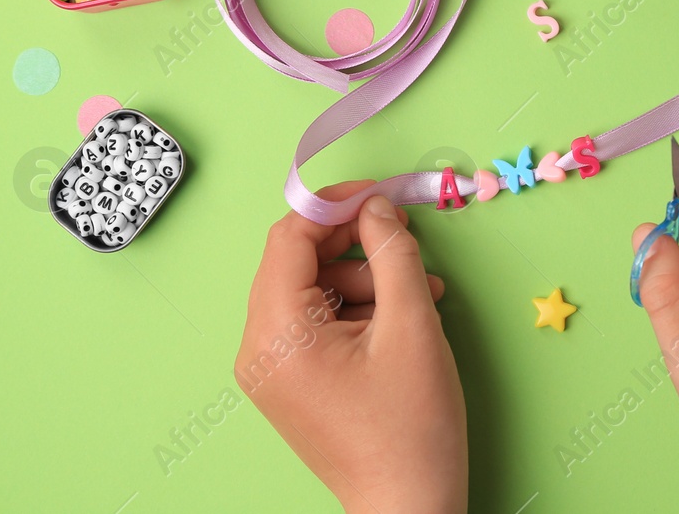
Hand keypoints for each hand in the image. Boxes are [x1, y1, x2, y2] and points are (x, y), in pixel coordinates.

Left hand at [236, 181, 466, 513]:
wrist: (408, 504)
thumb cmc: (410, 426)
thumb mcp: (412, 324)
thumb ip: (392, 253)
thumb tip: (377, 208)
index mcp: (276, 334)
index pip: (288, 239)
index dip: (334, 206)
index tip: (379, 195)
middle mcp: (259, 349)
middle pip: (296, 262)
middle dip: (354, 245)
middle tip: (404, 238)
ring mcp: (271, 370)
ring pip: (310, 290)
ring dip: (363, 278)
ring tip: (420, 291)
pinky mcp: (290, 383)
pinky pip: (314, 322)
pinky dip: (355, 308)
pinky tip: (402, 317)